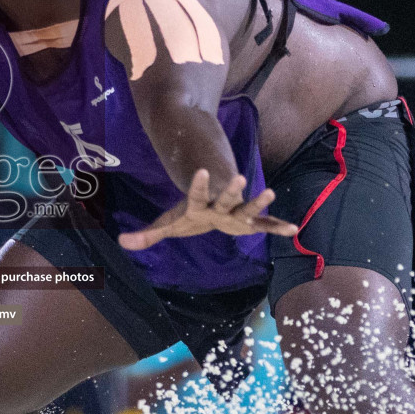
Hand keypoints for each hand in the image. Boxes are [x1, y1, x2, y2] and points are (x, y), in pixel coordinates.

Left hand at [117, 170, 297, 250]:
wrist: (211, 201)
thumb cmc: (189, 213)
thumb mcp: (167, 223)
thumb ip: (147, 234)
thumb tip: (121, 243)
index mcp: (199, 207)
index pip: (196, 195)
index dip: (197, 184)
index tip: (199, 170)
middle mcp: (220, 207)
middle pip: (226, 198)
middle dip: (232, 189)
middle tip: (239, 177)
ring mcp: (236, 213)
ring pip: (248, 208)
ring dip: (258, 202)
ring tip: (270, 192)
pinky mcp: (248, 222)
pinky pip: (264, 225)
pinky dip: (277, 227)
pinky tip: (293, 230)